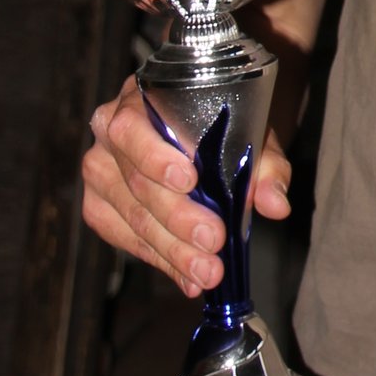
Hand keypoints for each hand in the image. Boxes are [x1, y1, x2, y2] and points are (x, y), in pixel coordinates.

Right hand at [82, 74, 292, 299]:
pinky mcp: (99, 205)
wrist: (205, 125)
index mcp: (140, 98)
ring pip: (130, 216)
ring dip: (171, 249)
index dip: (155, 157)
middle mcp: (108, 130)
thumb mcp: (251, 131)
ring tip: (207, 272)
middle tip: (213, 242)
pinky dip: (159, 259)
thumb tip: (276, 204)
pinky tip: (187, 276)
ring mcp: (100, 169)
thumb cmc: (224, 123)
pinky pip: (123, 237)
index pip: (132, 128)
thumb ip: (266, 165)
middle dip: (177, 219)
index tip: (190, 182)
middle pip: (136, 182)